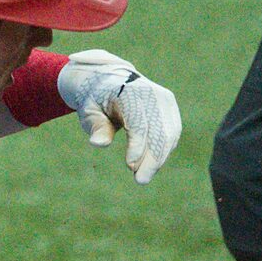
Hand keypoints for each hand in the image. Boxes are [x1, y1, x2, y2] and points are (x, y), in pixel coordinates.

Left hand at [56, 49, 182, 183]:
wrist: (109, 80)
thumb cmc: (96, 99)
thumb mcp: (89, 111)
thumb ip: (96, 127)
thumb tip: (97, 143)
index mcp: (130, 91)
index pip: (139, 122)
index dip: (138, 145)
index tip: (131, 166)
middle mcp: (152, 94)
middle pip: (159, 130)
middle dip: (152, 158)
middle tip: (140, 180)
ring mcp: (164, 100)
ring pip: (169, 134)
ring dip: (159, 158)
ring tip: (143, 175)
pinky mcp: (170, 108)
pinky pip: (172, 133)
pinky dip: (163, 151)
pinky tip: (151, 164)